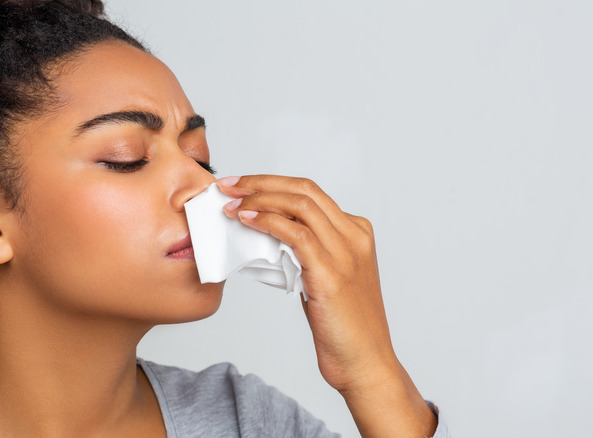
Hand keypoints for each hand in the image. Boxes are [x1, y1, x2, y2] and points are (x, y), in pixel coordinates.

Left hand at [218, 174, 436, 436]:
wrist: (365, 363)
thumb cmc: (342, 327)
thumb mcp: (325, 278)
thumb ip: (306, 253)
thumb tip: (267, 234)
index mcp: (357, 233)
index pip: (310, 192)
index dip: (272, 183)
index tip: (241, 186)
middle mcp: (355, 237)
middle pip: (304, 190)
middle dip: (261, 183)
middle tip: (228, 186)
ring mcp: (346, 253)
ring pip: (300, 205)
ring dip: (259, 199)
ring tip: (231, 203)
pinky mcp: (332, 274)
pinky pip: (297, 234)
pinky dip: (268, 222)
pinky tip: (247, 221)